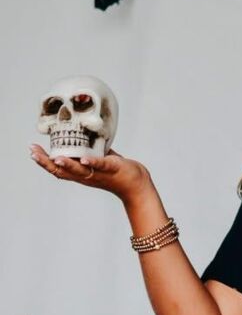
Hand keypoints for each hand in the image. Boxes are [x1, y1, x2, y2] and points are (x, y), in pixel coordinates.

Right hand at [29, 143, 150, 203]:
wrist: (135, 184)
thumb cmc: (116, 171)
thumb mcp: (97, 158)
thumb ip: (87, 148)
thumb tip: (81, 129)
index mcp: (80, 173)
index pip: (57, 168)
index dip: (43, 161)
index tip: (32, 150)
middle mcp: (85, 176)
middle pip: (62, 172)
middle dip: (46, 163)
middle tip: (33, 153)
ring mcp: (97, 174)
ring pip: (79, 171)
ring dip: (66, 165)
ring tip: (54, 158)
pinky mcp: (112, 169)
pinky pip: (100, 166)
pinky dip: (91, 162)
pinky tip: (84, 160)